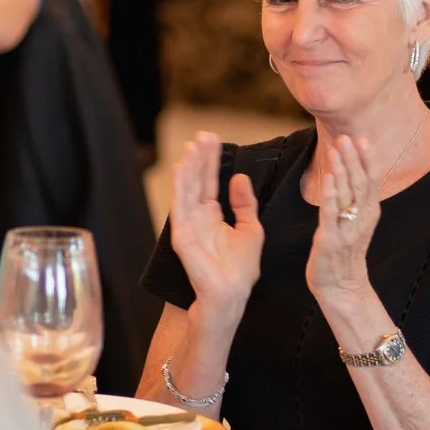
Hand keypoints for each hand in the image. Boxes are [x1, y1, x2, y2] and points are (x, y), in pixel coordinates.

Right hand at [168, 133, 264, 311]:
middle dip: (199, 158)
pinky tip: (181, 169)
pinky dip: (179, 187)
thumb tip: (239, 177)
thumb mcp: (251, 228)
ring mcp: (188, 226)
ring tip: (192, 146)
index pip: (209, 181)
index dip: (211, 161)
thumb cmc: (241, 269)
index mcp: (212, 216)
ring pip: (186, 189)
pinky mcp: (182, 236)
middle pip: (196, 181)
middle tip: (202, 135)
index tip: (213, 139)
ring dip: (188, 167)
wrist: (232, 294)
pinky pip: (179, 207)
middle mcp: (197, 217)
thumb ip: (245, 204)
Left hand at [304, 135, 380, 305]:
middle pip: (361, 183)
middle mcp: (362, 218)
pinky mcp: (331, 239)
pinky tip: (329, 178)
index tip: (362, 138)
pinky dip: (331, 195)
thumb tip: (354, 172)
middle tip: (346, 138)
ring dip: (342, 170)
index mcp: (370, 212)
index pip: (372, 180)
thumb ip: (357, 198)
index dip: (368, 159)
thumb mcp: (357, 221)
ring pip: (347, 195)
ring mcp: (348, 229)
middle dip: (353, 159)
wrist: (342, 287)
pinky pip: (331, 214)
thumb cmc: (346, 252)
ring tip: (335, 149)